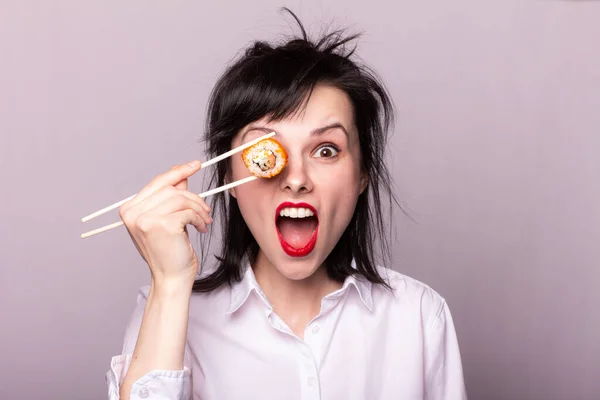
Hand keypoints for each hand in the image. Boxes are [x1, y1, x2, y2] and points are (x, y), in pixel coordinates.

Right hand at [119, 161, 211, 286]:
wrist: (171, 278)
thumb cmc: (169, 252)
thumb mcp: (167, 220)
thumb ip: (171, 198)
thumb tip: (182, 176)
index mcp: (129, 209)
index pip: (157, 183)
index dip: (178, 172)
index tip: (195, 164)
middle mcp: (132, 213)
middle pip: (171, 189)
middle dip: (194, 198)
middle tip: (206, 211)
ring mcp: (145, 219)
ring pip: (181, 198)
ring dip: (198, 209)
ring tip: (204, 222)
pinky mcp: (161, 225)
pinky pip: (188, 211)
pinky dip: (199, 218)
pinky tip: (201, 229)